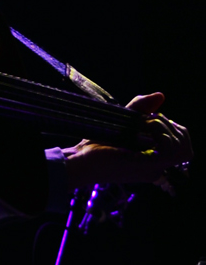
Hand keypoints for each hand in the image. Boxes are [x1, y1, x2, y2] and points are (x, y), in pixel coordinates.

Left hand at [62, 92, 192, 188]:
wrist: (78, 157)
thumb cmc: (96, 140)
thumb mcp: (122, 121)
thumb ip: (141, 108)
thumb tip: (161, 95)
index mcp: (153, 161)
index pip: (184, 148)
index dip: (172, 128)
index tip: (150, 118)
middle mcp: (157, 168)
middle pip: (186, 149)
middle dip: (170, 127)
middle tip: (146, 120)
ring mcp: (152, 169)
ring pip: (181, 149)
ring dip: (164, 128)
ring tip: (142, 124)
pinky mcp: (145, 166)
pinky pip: (168, 150)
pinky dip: (157, 132)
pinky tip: (140, 128)